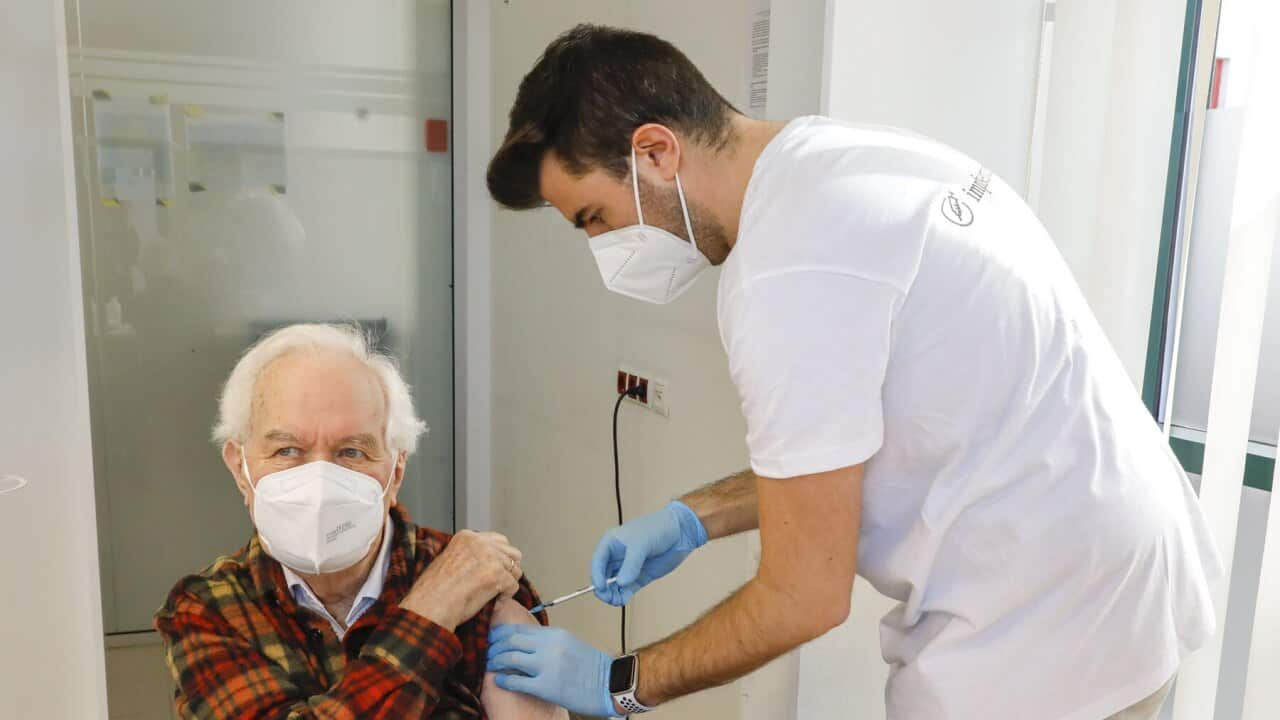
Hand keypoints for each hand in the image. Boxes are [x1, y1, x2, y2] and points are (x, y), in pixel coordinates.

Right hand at [400, 530, 522, 631]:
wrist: (429, 605)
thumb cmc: (435, 590)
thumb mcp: (450, 559)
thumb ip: (471, 554)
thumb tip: (490, 561)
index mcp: (468, 536)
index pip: (499, 540)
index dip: (500, 558)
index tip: (494, 570)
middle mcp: (481, 543)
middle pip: (512, 553)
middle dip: (508, 569)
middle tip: (497, 583)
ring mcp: (490, 558)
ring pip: (515, 570)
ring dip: (507, 583)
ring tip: (491, 593)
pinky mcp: (497, 575)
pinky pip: (514, 586)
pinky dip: (506, 596)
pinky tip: (492, 600)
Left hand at [486, 624, 615, 717]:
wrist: (610, 684)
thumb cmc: (593, 667)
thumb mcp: (570, 643)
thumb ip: (549, 641)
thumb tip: (527, 643)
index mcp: (555, 634)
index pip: (520, 628)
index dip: (501, 633)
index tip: (493, 637)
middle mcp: (550, 646)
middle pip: (511, 639)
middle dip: (494, 645)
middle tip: (487, 651)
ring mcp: (548, 666)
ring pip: (510, 657)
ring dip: (496, 661)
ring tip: (491, 665)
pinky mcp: (546, 686)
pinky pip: (517, 680)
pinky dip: (504, 679)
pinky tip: (500, 680)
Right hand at [591, 500, 707, 605]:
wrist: (681, 531)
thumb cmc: (658, 528)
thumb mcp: (642, 544)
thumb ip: (631, 564)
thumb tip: (621, 583)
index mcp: (612, 543)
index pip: (598, 562)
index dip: (596, 576)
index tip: (600, 587)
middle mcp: (617, 556)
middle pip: (603, 576)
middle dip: (603, 588)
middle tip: (609, 597)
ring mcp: (628, 567)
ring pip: (614, 585)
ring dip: (612, 594)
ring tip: (617, 600)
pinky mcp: (639, 576)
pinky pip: (626, 589)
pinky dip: (622, 596)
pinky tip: (622, 600)